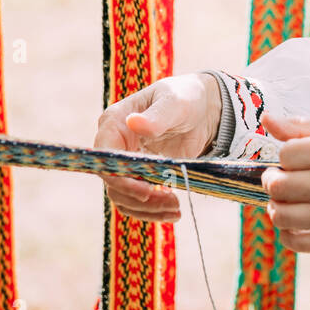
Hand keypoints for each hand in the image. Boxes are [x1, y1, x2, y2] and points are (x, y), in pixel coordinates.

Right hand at [94, 72, 223, 222]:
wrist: (204, 108)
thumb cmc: (186, 98)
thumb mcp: (174, 103)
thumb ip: (157, 116)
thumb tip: (134, 123)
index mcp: (114, 123)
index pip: (105, 158)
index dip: (121, 178)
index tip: (146, 191)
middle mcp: (115, 145)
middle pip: (113, 182)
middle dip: (139, 198)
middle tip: (171, 202)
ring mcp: (127, 162)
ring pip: (124, 196)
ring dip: (147, 209)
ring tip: (176, 211)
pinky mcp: (141, 176)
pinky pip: (138, 200)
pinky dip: (153, 210)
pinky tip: (173, 211)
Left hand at [261, 113, 309, 251]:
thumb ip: (305, 126)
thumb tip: (267, 120)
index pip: (284, 155)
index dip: (285, 156)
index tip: (297, 158)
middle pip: (277, 185)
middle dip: (273, 180)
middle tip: (283, 178)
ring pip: (281, 215)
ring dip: (277, 206)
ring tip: (289, 200)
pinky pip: (295, 242)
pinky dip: (286, 233)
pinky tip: (295, 221)